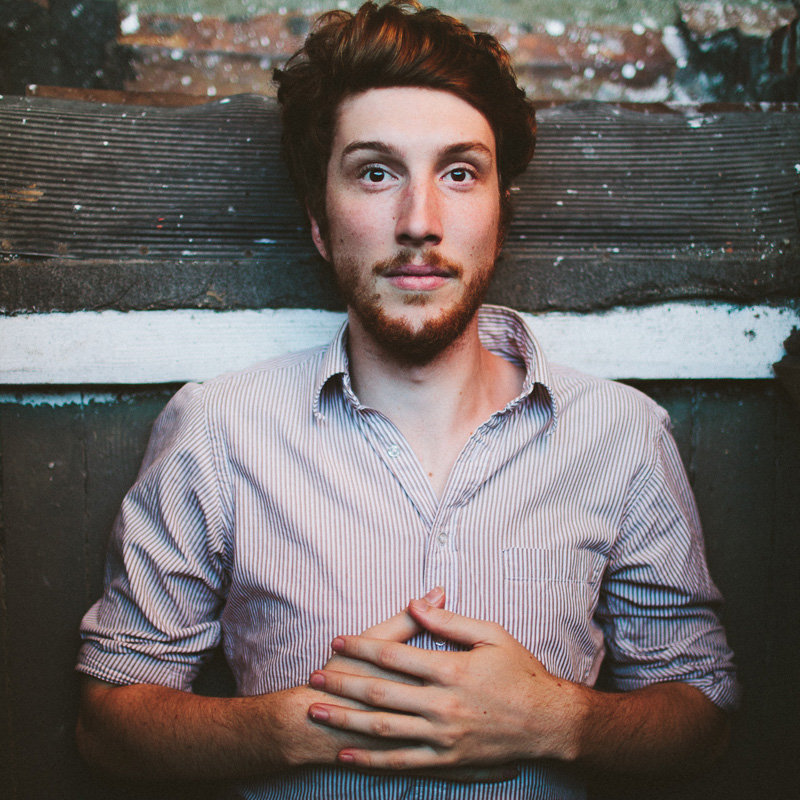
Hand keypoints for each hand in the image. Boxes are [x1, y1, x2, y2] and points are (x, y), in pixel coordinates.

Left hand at [307, 598, 582, 771]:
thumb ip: (450, 621)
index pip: (394, 656)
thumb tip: (418, 600)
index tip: (338, 640)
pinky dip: (371, 759)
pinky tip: (347, 754)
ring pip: (383, 729)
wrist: (549, 724)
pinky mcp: (447, 761)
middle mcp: (442, 705)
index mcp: (451, 670)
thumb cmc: (521, 673)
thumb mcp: (491, 635)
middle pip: (380, 693)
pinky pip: (402, 761)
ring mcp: (443, 737)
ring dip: (346, 720)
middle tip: (313, 678)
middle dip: (342, 683)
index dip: (361, 646)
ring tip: (317, 711)